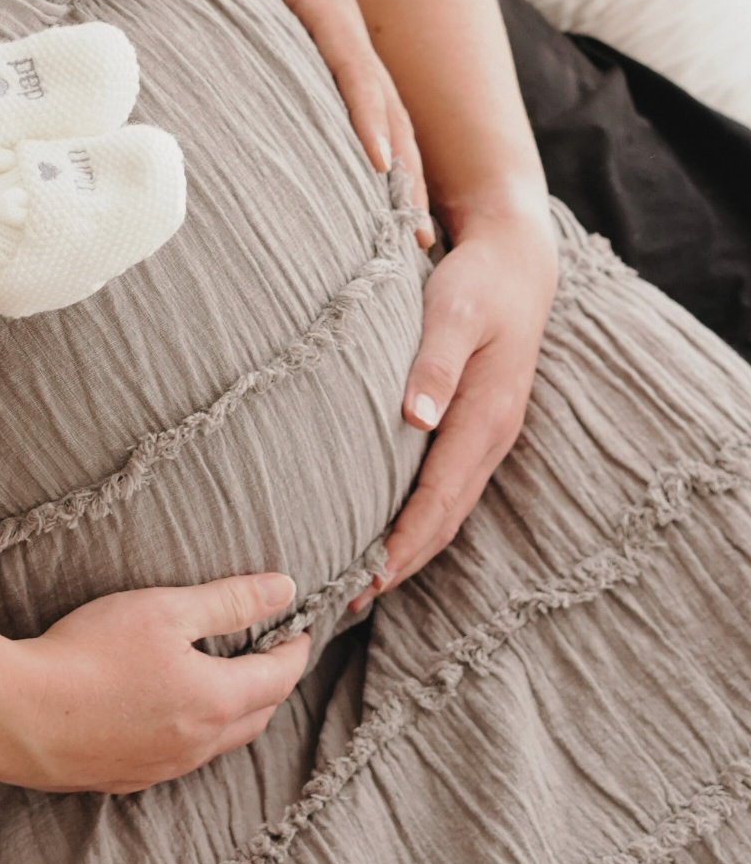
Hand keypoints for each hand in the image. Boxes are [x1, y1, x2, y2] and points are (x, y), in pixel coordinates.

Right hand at [0, 571, 311, 793]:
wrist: (20, 715)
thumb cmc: (91, 653)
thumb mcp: (164, 610)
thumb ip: (228, 600)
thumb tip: (285, 589)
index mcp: (217, 701)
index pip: (278, 677)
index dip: (294, 650)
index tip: (298, 629)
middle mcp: (199, 744)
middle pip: (257, 716)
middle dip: (270, 684)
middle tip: (267, 654)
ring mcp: (163, 768)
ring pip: (219, 743)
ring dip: (234, 712)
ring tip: (223, 681)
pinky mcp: (128, 778)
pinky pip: (180, 758)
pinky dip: (193, 733)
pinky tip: (168, 713)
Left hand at [196, 0, 432, 244]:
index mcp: (326, 1)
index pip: (352, 68)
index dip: (367, 116)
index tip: (380, 167)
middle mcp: (343, 27)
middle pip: (386, 106)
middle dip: (405, 170)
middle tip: (418, 236)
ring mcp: (341, 40)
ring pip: (384, 113)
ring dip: (403, 172)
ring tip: (415, 240)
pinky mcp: (329, 48)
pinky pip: (363, 107)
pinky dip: (381, 150)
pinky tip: (380, 200)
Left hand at [353, 199, 558, 609]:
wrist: (517, 262)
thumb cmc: (478, 283)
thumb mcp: (455, 311)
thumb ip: (436, 363)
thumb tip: (416, 417)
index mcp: (486, 417)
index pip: (440, 497)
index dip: (405, 542)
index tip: (368, 578)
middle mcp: (489, 437)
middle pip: (444, 518)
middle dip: (401, 563)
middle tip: (347, 601)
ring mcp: (485, 436)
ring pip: (445, 508)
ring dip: (408, 548)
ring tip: (360, 583)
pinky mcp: (472, 427)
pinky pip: (443, 486)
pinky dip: (416, 518)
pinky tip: (384, 530)